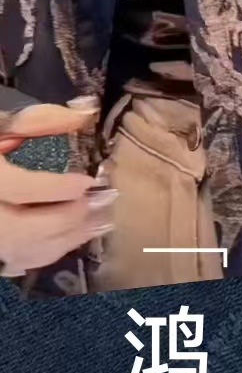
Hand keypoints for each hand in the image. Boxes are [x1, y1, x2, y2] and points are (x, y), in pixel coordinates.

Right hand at [0, 99, 115, 273]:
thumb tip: (85, 113)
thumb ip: (39, 121)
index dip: (57, 188)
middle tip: (99, 201)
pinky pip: (21, 259)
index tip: (87, 181)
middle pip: (24, 228)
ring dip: (68, 237)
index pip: (20, 189)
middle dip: (68, 217)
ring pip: (25, 249)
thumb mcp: (2, 127)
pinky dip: (53, 249)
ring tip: (100, 219)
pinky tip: (77, 234)